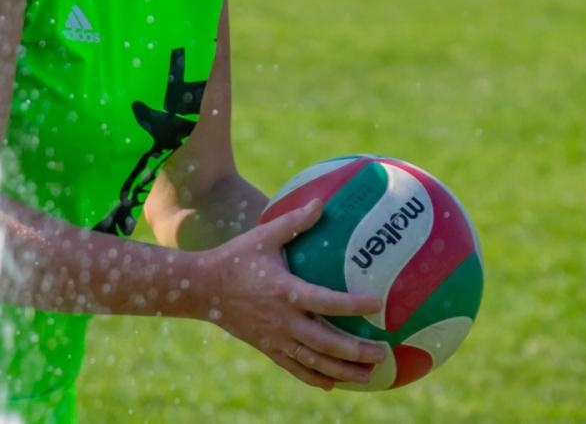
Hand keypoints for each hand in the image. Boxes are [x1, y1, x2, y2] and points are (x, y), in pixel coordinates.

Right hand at [197, 199, 389, 389]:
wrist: (202, 288)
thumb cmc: (236, 257)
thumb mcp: (264, 236)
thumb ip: (294, 222)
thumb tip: (321, 202)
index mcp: (285, 291)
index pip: (327, 301)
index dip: (353, 305)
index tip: (378, 304)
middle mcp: (283, 320)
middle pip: (326, 342)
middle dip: (356, 350)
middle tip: (382, 352)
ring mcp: (275, 338)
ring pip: (314, 361)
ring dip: (342, 370)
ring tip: (368, 375)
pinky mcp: (267, 348)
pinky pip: (294, 367)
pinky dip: (314, 377)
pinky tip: (333, 382)